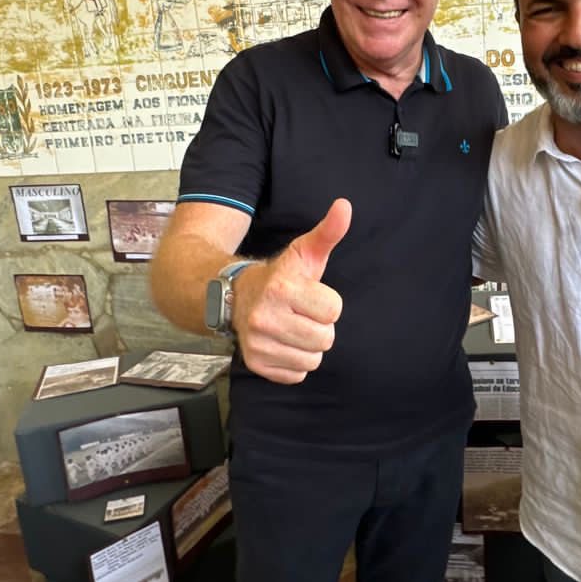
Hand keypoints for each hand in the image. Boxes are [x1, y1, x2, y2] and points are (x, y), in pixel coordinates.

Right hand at [233, 199, 349, 384]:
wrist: (235, 297)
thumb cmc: (280, 276)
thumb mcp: (304, 252)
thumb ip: (328, 232)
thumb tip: (345, 206)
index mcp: (281, 289)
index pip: (333, 311)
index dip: (327, 303)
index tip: (311, 295)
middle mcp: (265, 318)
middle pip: (325, 339)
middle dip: (319, 327)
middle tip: (302, 314)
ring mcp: (257, 343)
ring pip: (312, 360)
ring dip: (308, 346)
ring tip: (293, 328)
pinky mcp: (255, 364)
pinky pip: (296, 375)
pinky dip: (294, 362)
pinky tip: (282, 343)